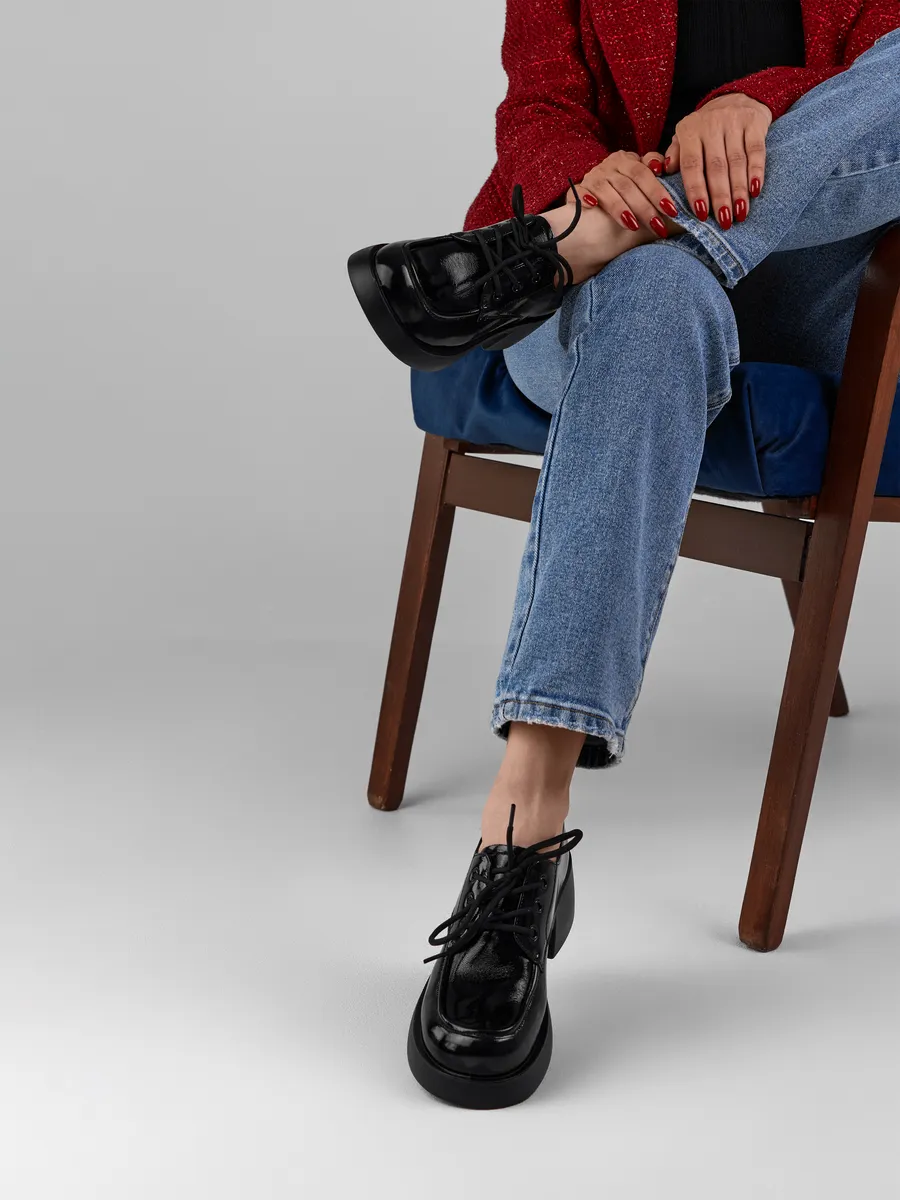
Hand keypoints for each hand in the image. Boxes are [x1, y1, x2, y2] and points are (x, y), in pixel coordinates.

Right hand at [567, 150, 679, 237]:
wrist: (595, 194)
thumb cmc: (624, 187)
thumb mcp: (640, 176)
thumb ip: (653, 170)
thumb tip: (664, 168)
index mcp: (626, 160)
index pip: (643, 173)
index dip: (657, 191)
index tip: (671, 210)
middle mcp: (609, 165)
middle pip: (627, 185)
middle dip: (644, 207)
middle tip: (657, 225)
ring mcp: (592, 177)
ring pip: (606, 191)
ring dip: (619, 208)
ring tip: (633, 226)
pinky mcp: (577, 190)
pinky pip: (578, 192)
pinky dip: (585, 198)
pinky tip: (592, 206)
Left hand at [664, 93, 771, 227]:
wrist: (736, 97)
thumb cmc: (705, 128)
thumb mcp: (685, 136)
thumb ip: (674, 154)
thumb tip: (662, 171)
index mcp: (690, 131)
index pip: (691, 165)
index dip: (696, 190)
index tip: (700, 214)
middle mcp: (711, 125)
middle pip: (715, 167)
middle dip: (719, 196)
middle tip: (723, 221)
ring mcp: (734, 122)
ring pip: (736, 161)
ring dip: (739, 190)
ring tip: (740, 214)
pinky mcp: (754, 122)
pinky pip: (756, 150)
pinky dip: (756, 172)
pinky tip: (755, 191)